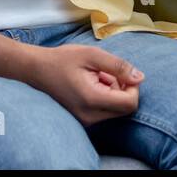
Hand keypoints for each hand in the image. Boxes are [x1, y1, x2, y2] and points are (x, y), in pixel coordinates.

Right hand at [24, 43, 142, 126]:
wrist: (36, 71)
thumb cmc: (62, 60)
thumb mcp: (92, 55)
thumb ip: (118, 66)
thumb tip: (140, 77)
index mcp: (92, 99)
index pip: (130, 103)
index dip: (133, 86)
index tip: (120, 72)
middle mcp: (90, 116)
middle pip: (125, 108)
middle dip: (122, 89)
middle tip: (105, 73)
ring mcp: (86, 121)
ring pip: (116, 110)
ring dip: (113, 92)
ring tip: (96, 77)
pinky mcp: (84, 120)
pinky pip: (106, 112)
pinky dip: (106, 98)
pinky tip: (91, 85)